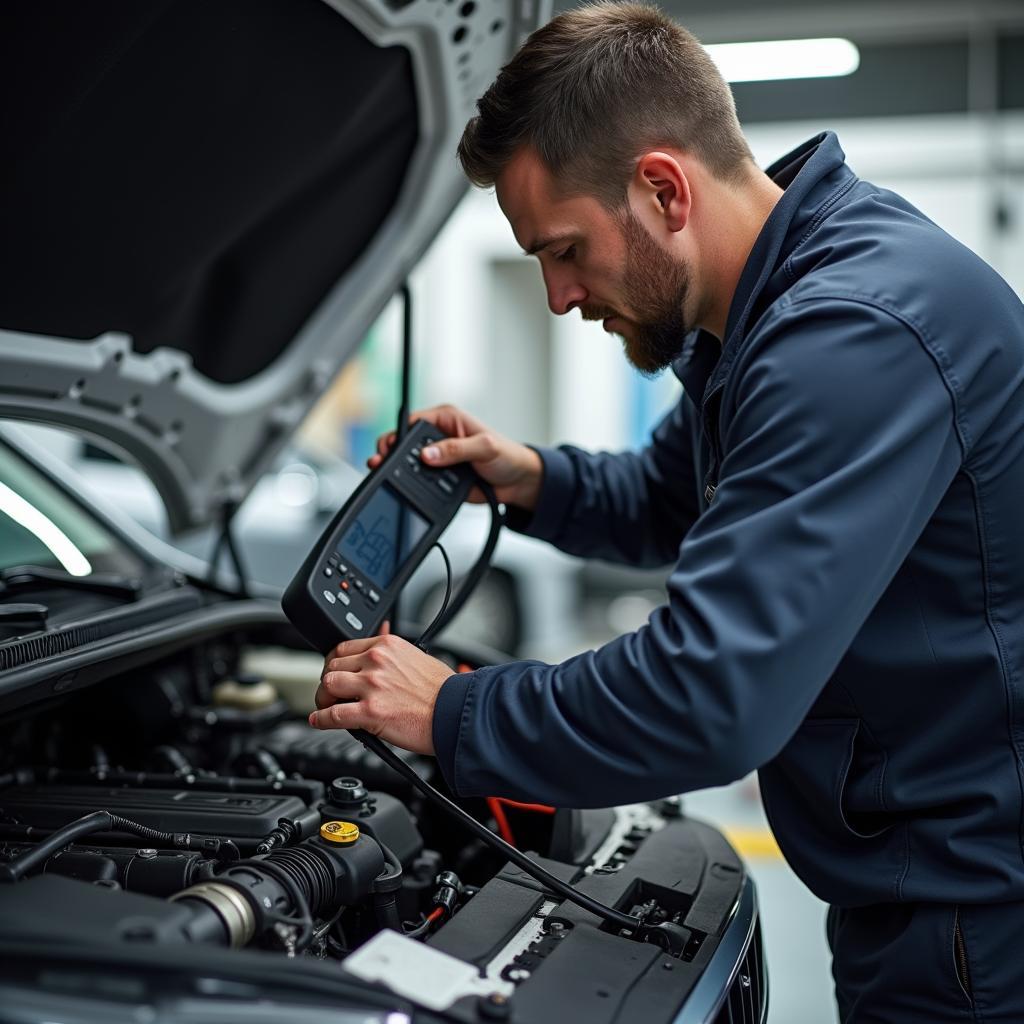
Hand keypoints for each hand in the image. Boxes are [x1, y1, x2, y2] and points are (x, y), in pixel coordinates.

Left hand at [309, 633, 452, 753]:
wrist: (455, 712)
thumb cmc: (443, 690)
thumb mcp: (416, 656)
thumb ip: (392, 654)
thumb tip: (376, 650)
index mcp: (386, 645)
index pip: (344, 647)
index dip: (334, 662)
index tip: (334, 672)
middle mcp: (376, 661)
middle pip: (332, 666)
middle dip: (327, 682)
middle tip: (330, 694)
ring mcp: (372, 686)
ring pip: (327, 686)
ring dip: (323, 699)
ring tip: (326, 708)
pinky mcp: (370, 712)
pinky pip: (333, 714)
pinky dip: (321, 719)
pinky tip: (319, 721)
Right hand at [368, 404, 542, 511]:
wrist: (518, 483)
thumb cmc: (508, 455)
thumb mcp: (484, 448)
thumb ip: (456, 449)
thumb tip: (429, 453)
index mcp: (448, 419)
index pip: (414, 422)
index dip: (399, 433)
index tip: (390, 446)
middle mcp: (440, 437)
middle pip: (405, 442)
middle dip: (392, 452)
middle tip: (382, 462)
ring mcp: (439, 458)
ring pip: (408, 462)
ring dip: (397, 469)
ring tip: (385, 474)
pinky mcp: (440, 477)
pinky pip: (419, 480)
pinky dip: (411, 484)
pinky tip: (404, 486)